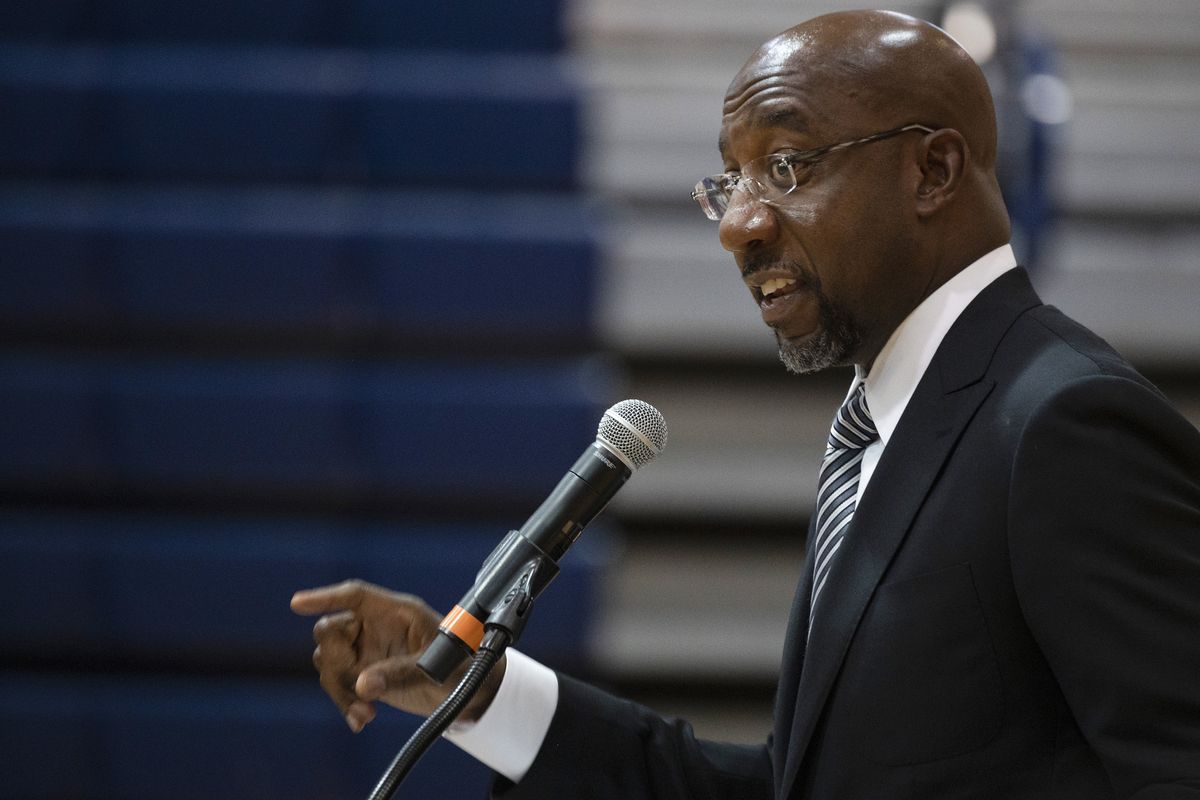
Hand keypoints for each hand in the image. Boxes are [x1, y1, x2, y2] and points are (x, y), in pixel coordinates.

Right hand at [290, 580, 505, 732]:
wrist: (468, 691)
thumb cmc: (460, 665)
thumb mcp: (435, 667)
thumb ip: (400, 673)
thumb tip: (362, 685)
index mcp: (397, 612)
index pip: (356, 596)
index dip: (326, 597)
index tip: (297, 604)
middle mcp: (376, 627)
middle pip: (331, 631)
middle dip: (334, 661)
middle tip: (354, 686)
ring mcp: (367, 650)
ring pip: (328, 661)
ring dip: (339, 690)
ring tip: (364, 715)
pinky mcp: (364, 674)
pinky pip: (337, 684)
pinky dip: (344, 703)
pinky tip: (361, 721)